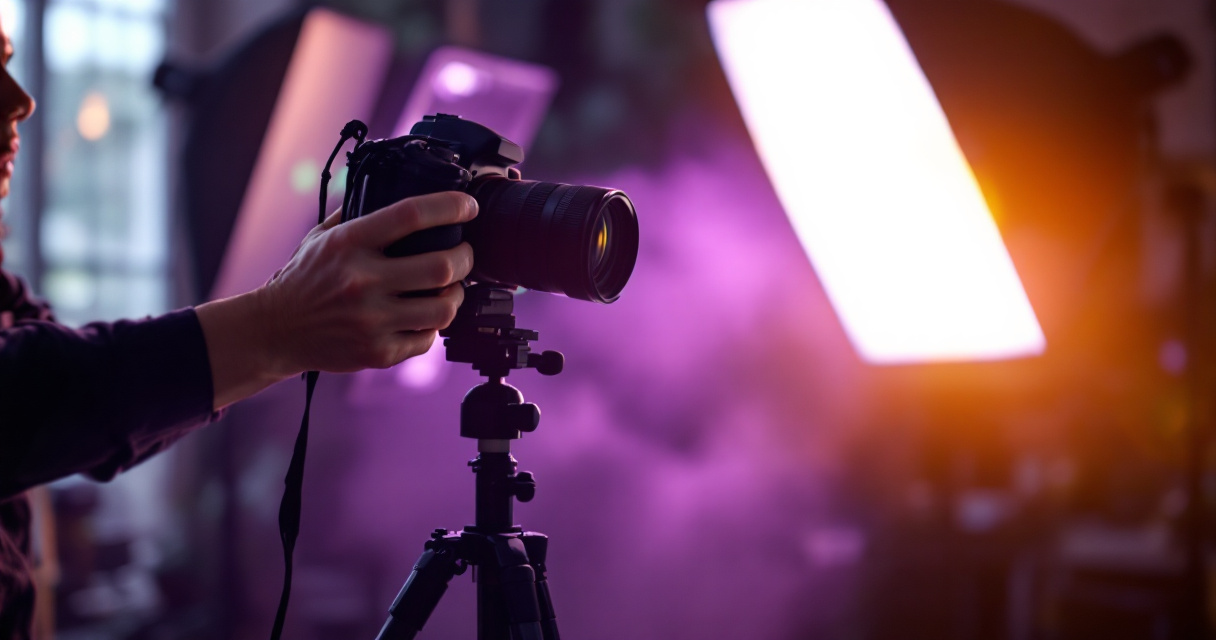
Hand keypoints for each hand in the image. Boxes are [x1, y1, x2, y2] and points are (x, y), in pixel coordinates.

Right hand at [197, 191, 477, 408]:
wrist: (275, 330)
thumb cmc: (304, 279)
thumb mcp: (322, 236)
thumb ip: (359, 214)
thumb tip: (402, 188)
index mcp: (349, 244)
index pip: (411, 215)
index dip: (450, 206)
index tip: (467, 206)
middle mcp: (362, 281)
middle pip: (441, 266)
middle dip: (465, 257)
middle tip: (464, 253)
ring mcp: (371, 320)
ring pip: (444, 308)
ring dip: (456, 295)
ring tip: (450, 287)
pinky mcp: (377, 351)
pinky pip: (427, 338)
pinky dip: (432, 325)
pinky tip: (424, 315)